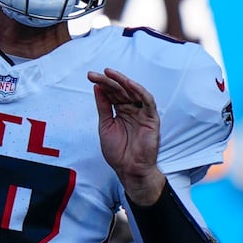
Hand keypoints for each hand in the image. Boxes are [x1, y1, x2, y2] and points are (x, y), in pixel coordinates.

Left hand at [89, 67, 162, 202]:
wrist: (128, 168)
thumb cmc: (118, 151)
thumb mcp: (105, 125)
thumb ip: (103, 106)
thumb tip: (97, 87)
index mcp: (121, 111)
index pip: (112, 93)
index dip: (102, 84)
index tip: (90, 76)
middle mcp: (132, 109)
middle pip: (121, 90)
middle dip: (107, 81)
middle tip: (94, 74)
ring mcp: (142, 113)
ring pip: (133, 92)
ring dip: (121, 81)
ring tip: (108, 73)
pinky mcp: (152, 118)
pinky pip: (147, 101)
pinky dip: (139, 91)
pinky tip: (129, 84)